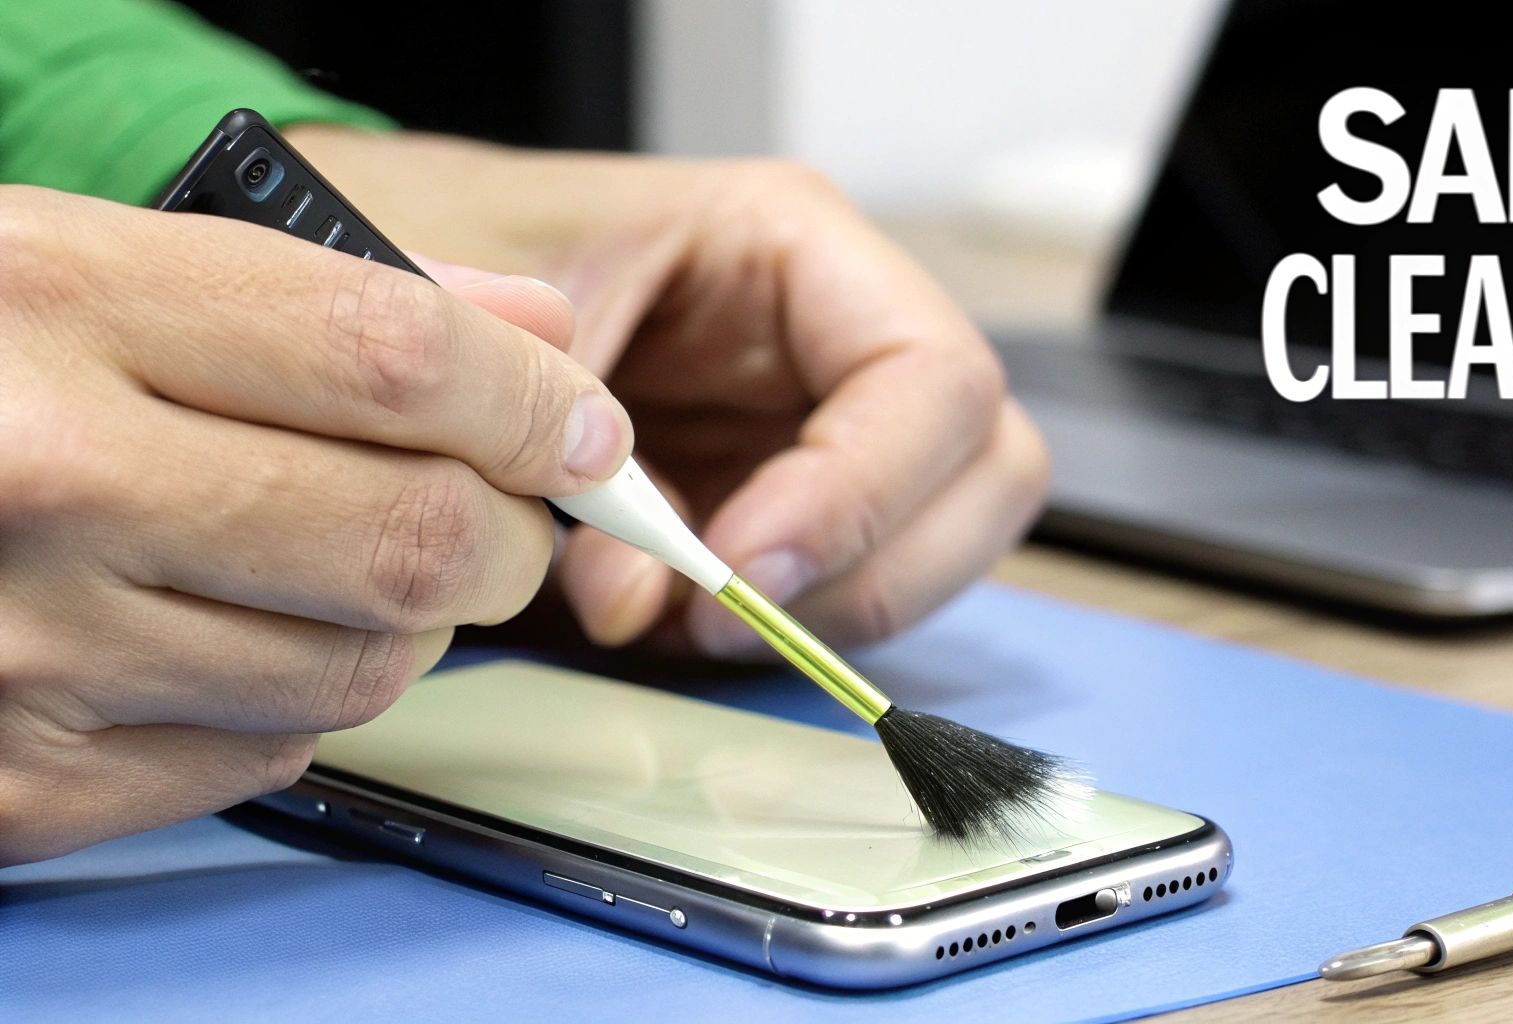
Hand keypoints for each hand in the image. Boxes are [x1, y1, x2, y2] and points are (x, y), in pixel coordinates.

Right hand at [0, 186, 631, 863]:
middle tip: (502, 516)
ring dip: (413, 622)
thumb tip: (535, 333)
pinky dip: (304, 698)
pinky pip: (271, 755)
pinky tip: (241, 634)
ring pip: (364, 668)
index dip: (536, 399)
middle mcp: (40, 477)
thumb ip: (331, 291)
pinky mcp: (16, 783)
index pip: (398, 354)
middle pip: (413, 536)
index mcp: (55, 300)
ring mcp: (21, 649)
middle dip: (508, 535)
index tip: (584, 428)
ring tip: (355, 563)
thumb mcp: (87, 258)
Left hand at [290, 128, 1050, 655]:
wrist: (397, 301)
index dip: (864, 489)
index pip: (934, 377)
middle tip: (729, 610)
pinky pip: (853, 586)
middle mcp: (839, 338)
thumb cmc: (453, 257)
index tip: (744, 568)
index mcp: (796, 245)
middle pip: (987, 468)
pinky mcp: (791, 504)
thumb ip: (569, 452)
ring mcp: (827, 427)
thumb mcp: (491, 316)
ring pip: (939, 543)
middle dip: (876, 566)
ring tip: (686, 618)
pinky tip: (676, 616)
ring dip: (832, 610)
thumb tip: (640, 600)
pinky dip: (781, 628)